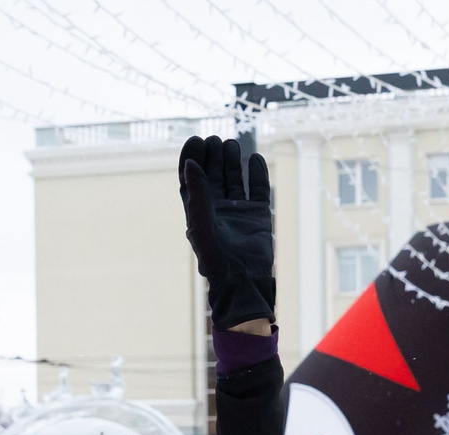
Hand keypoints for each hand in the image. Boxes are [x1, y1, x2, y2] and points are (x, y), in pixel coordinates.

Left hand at [178, 136, 273, 331]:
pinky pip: (258, 188)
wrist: (243, 281)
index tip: (195, 139)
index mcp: (198, 210)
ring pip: (234, 177)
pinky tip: (254, 158)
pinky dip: (257, 172)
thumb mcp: (201, 225)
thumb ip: (196, 195)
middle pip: (214, 173)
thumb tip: (190, 163)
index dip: (191, 157)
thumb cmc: (215, 259)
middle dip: (213, 155)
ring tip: (231, 144)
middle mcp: (217, 208)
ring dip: (232, 160)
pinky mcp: (258, 213)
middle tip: (215, 140)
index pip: (192, 178)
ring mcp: (238, 209)